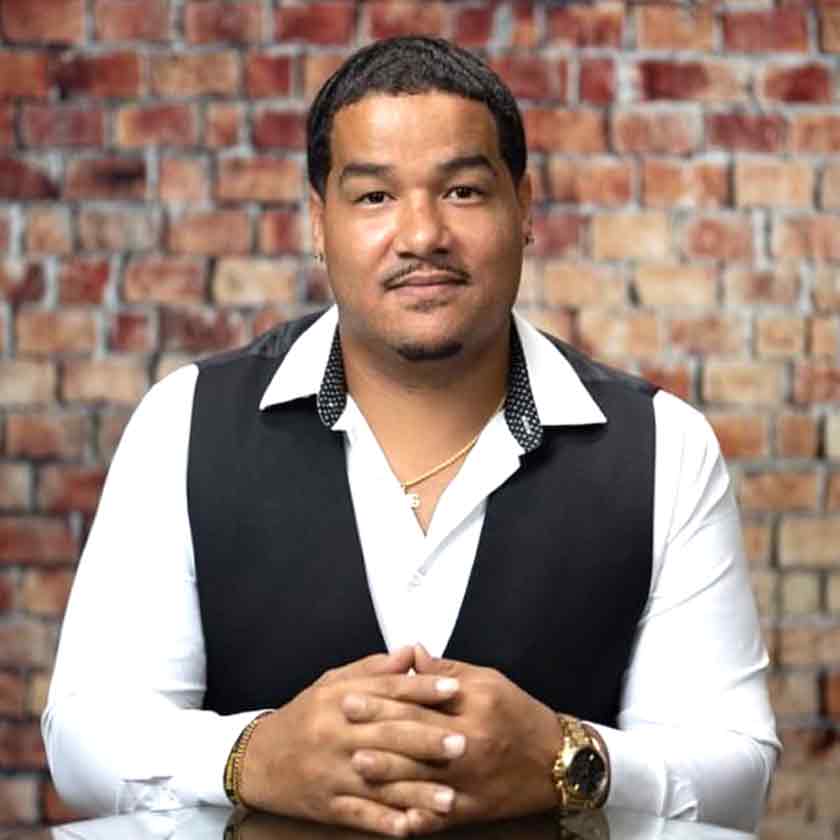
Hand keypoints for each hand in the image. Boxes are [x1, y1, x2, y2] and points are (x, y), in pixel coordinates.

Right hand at [238, 647, 466, 836]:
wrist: (258, 759)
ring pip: (379, 782)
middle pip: (387, 735)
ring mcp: (332, 773)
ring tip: (450, 797)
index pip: (387, 691)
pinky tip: (411, 827)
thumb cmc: (304, 717)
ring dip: (417, 792)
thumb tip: (412, 653)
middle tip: (464, 743)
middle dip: (428, 740)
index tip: (453, 689)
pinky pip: (360, 816)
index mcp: (340, 699)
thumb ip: (374, 670)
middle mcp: (336, 734)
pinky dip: (386, 822)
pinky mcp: (327, 804)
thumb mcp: (332, 683)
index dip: (422, 689)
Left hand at [348, 645, 561, 831]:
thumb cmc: (520, 714)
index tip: (352, 696)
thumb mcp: (488, 681)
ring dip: (386, 775)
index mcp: (472, 709)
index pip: (419, 703)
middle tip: (341, 725)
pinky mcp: (472, 808)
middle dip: (374, 732)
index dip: (382, 700)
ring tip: (355, 767)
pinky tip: (392, 818)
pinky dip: (415, 818)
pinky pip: (438, 816)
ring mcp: (469, 781)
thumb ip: (446, 669)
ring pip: (420, 780)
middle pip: (414, 739)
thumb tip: (411, 655)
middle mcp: (469, 745)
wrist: (559, 761)